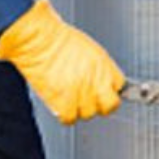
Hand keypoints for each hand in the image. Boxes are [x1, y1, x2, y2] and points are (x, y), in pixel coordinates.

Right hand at [0, 0, 124, 124]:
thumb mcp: (88, 49)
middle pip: (110, 105)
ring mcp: (81, 92)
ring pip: (88, 114)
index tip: (103, 91)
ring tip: (70, 99)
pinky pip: (70, 118)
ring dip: (79, 109)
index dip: (110, 90)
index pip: (120, 86)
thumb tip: (100, 78)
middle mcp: (97, 80)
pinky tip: (60, 106)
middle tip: (92, 102)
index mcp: (104, 65)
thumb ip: (98, 67)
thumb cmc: (58, 39)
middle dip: (103, 105)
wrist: (39, 41)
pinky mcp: (63, 101)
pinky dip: (64, 115)